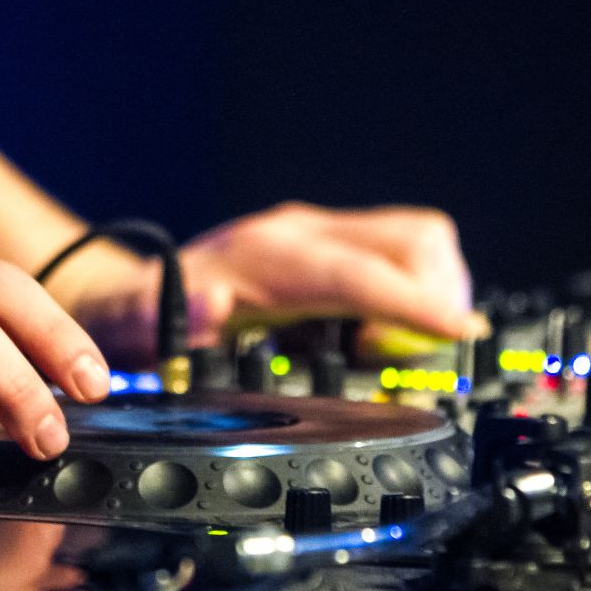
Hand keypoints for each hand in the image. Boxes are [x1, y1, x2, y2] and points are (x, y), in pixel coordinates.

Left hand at [46, 201, 478, 365]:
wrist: (133, 298)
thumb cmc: (141, 320)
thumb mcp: (141, 327)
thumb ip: (167, 319)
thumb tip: (209, 305)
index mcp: (265, 255)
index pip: (357, 272)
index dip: (412, 302)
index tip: (457, 332)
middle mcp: (300, 233)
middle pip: (413, 240)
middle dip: (435, 299)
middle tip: (400, 357)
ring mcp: (320, 235)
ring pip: (419, 242)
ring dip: (431, 296)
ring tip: (383, 348)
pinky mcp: (332, 248)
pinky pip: (403, 256)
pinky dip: (414, 294)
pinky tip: (377, 334)